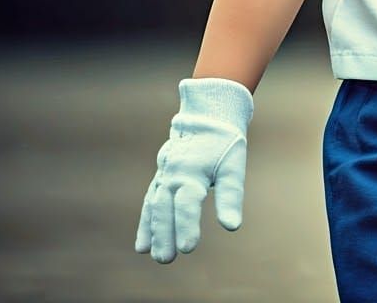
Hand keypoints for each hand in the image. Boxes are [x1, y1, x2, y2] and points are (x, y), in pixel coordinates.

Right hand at [135, 77, 253, 262]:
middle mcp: (174, 174)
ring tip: (152, 255)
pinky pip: (149, 201)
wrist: (208, 117)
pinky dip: (145, 222)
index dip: (186, 225)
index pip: (187, 203)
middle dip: (165, 234)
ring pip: (154, 206)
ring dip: (152, 231)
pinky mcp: (161, 178)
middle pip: (165, 208)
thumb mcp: (234, 167)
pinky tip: (143, 245)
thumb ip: (231, 196)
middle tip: (167, 259)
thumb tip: (232, 226)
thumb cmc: (224, 144)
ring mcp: (164, 175)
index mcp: (193, 171)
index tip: (189, 247)